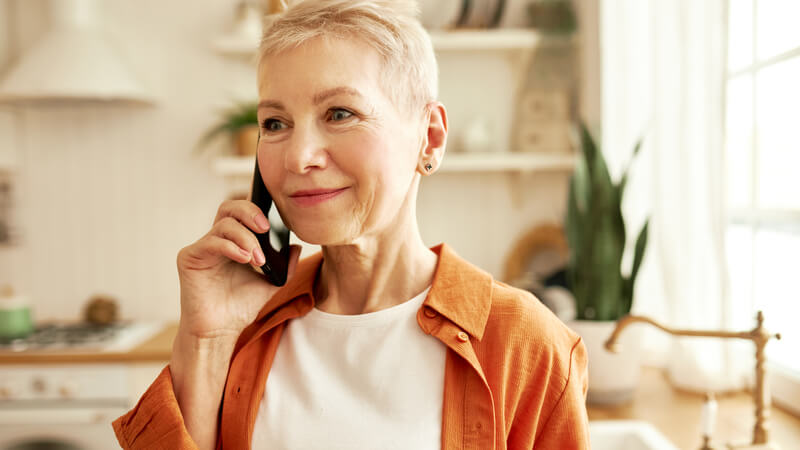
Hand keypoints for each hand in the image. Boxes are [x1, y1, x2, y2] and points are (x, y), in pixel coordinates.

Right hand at [175, 200, 300, 339]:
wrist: (220, 331)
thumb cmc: (241, 306)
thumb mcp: (271, 283)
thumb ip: (286, 266)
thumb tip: (296, 247)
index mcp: (234, 242)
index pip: (243, 213)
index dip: (257, 209)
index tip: (274, 221)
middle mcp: (217, 240)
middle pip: (229, 208)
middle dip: (250, 212)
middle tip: (265, 228)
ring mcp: (203, 247)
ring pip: (224, 224)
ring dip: (246, 238)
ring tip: (258, 260)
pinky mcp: (189, 257)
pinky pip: (210, 242)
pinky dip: (230, 247)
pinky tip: (244, 258)